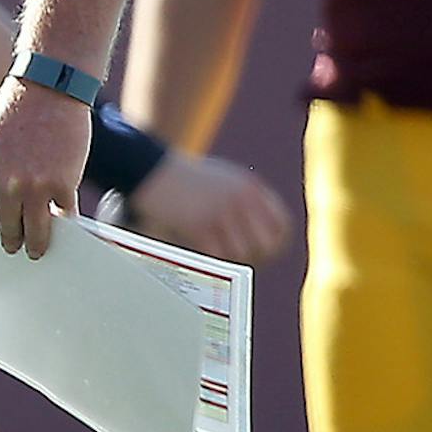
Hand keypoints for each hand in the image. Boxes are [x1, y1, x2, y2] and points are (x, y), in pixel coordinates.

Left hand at [0, 77, 88, 257]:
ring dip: (37, 244)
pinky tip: (64, 219)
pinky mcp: (63, 186)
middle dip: (13, 240)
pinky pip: (64, 213)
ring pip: (36, 232)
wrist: (50, 88)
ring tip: (38, 249)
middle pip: (10, 228)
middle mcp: (6, 186)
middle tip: (17, 247)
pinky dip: (65, 218)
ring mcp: (36, 189)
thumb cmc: (19, 108)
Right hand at [124, 151, 292, 265]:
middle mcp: (241, 200)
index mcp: (250, 187)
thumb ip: (244, 197)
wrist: (150, 169)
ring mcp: (221, 213)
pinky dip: (211, 260)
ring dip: (230, 260)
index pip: (282, 224)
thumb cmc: (183, 175)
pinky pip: (216, 256)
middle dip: (257, 258)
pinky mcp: (199, 225)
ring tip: (217, 256)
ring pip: (242, 254)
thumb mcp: (223, 177)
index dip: (277, 243)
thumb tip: (258, 223)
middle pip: (266, 245)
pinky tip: (202, 254)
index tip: (265, 252)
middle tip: (242, 262)